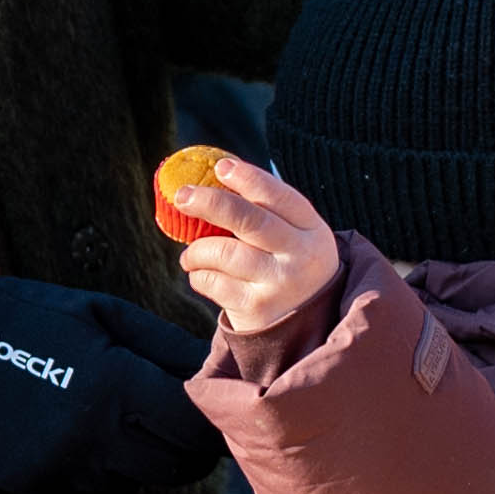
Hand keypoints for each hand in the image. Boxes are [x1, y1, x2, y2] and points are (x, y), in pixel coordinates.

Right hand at [0, 271, 224, 493]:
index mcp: (116, 384)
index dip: (210, 425)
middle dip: (186, 448)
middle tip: (175, 422)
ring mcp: (63, 467)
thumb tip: (218, 373)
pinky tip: (79, 432)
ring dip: (142, 459)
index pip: (194, 430)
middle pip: (174, 468)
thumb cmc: (36, 318)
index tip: (209, 413)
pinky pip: (92, 487)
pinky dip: (100, 467)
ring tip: (120, 420)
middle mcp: (94, 435)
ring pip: (136, 482)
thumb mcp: (106, 314)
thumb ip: (166, 347)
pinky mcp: (37, 485)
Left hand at [161, 153, 341, 345]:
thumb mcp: (296, 237)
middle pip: (249, 220)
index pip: (279, 196)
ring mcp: (278, 284)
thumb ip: (265, 211)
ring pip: (222, 252)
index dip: (249, 178)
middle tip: (183, 196)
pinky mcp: (255, 309)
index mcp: (311, 229)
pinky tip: (202, 275)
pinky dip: (198, 275)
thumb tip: (214, 176)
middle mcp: (299, 256)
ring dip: (196, 250)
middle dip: (211, 202)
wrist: (308, 326)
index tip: (221, 167)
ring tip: (191, 255)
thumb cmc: (289, 265)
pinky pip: (212, 282)